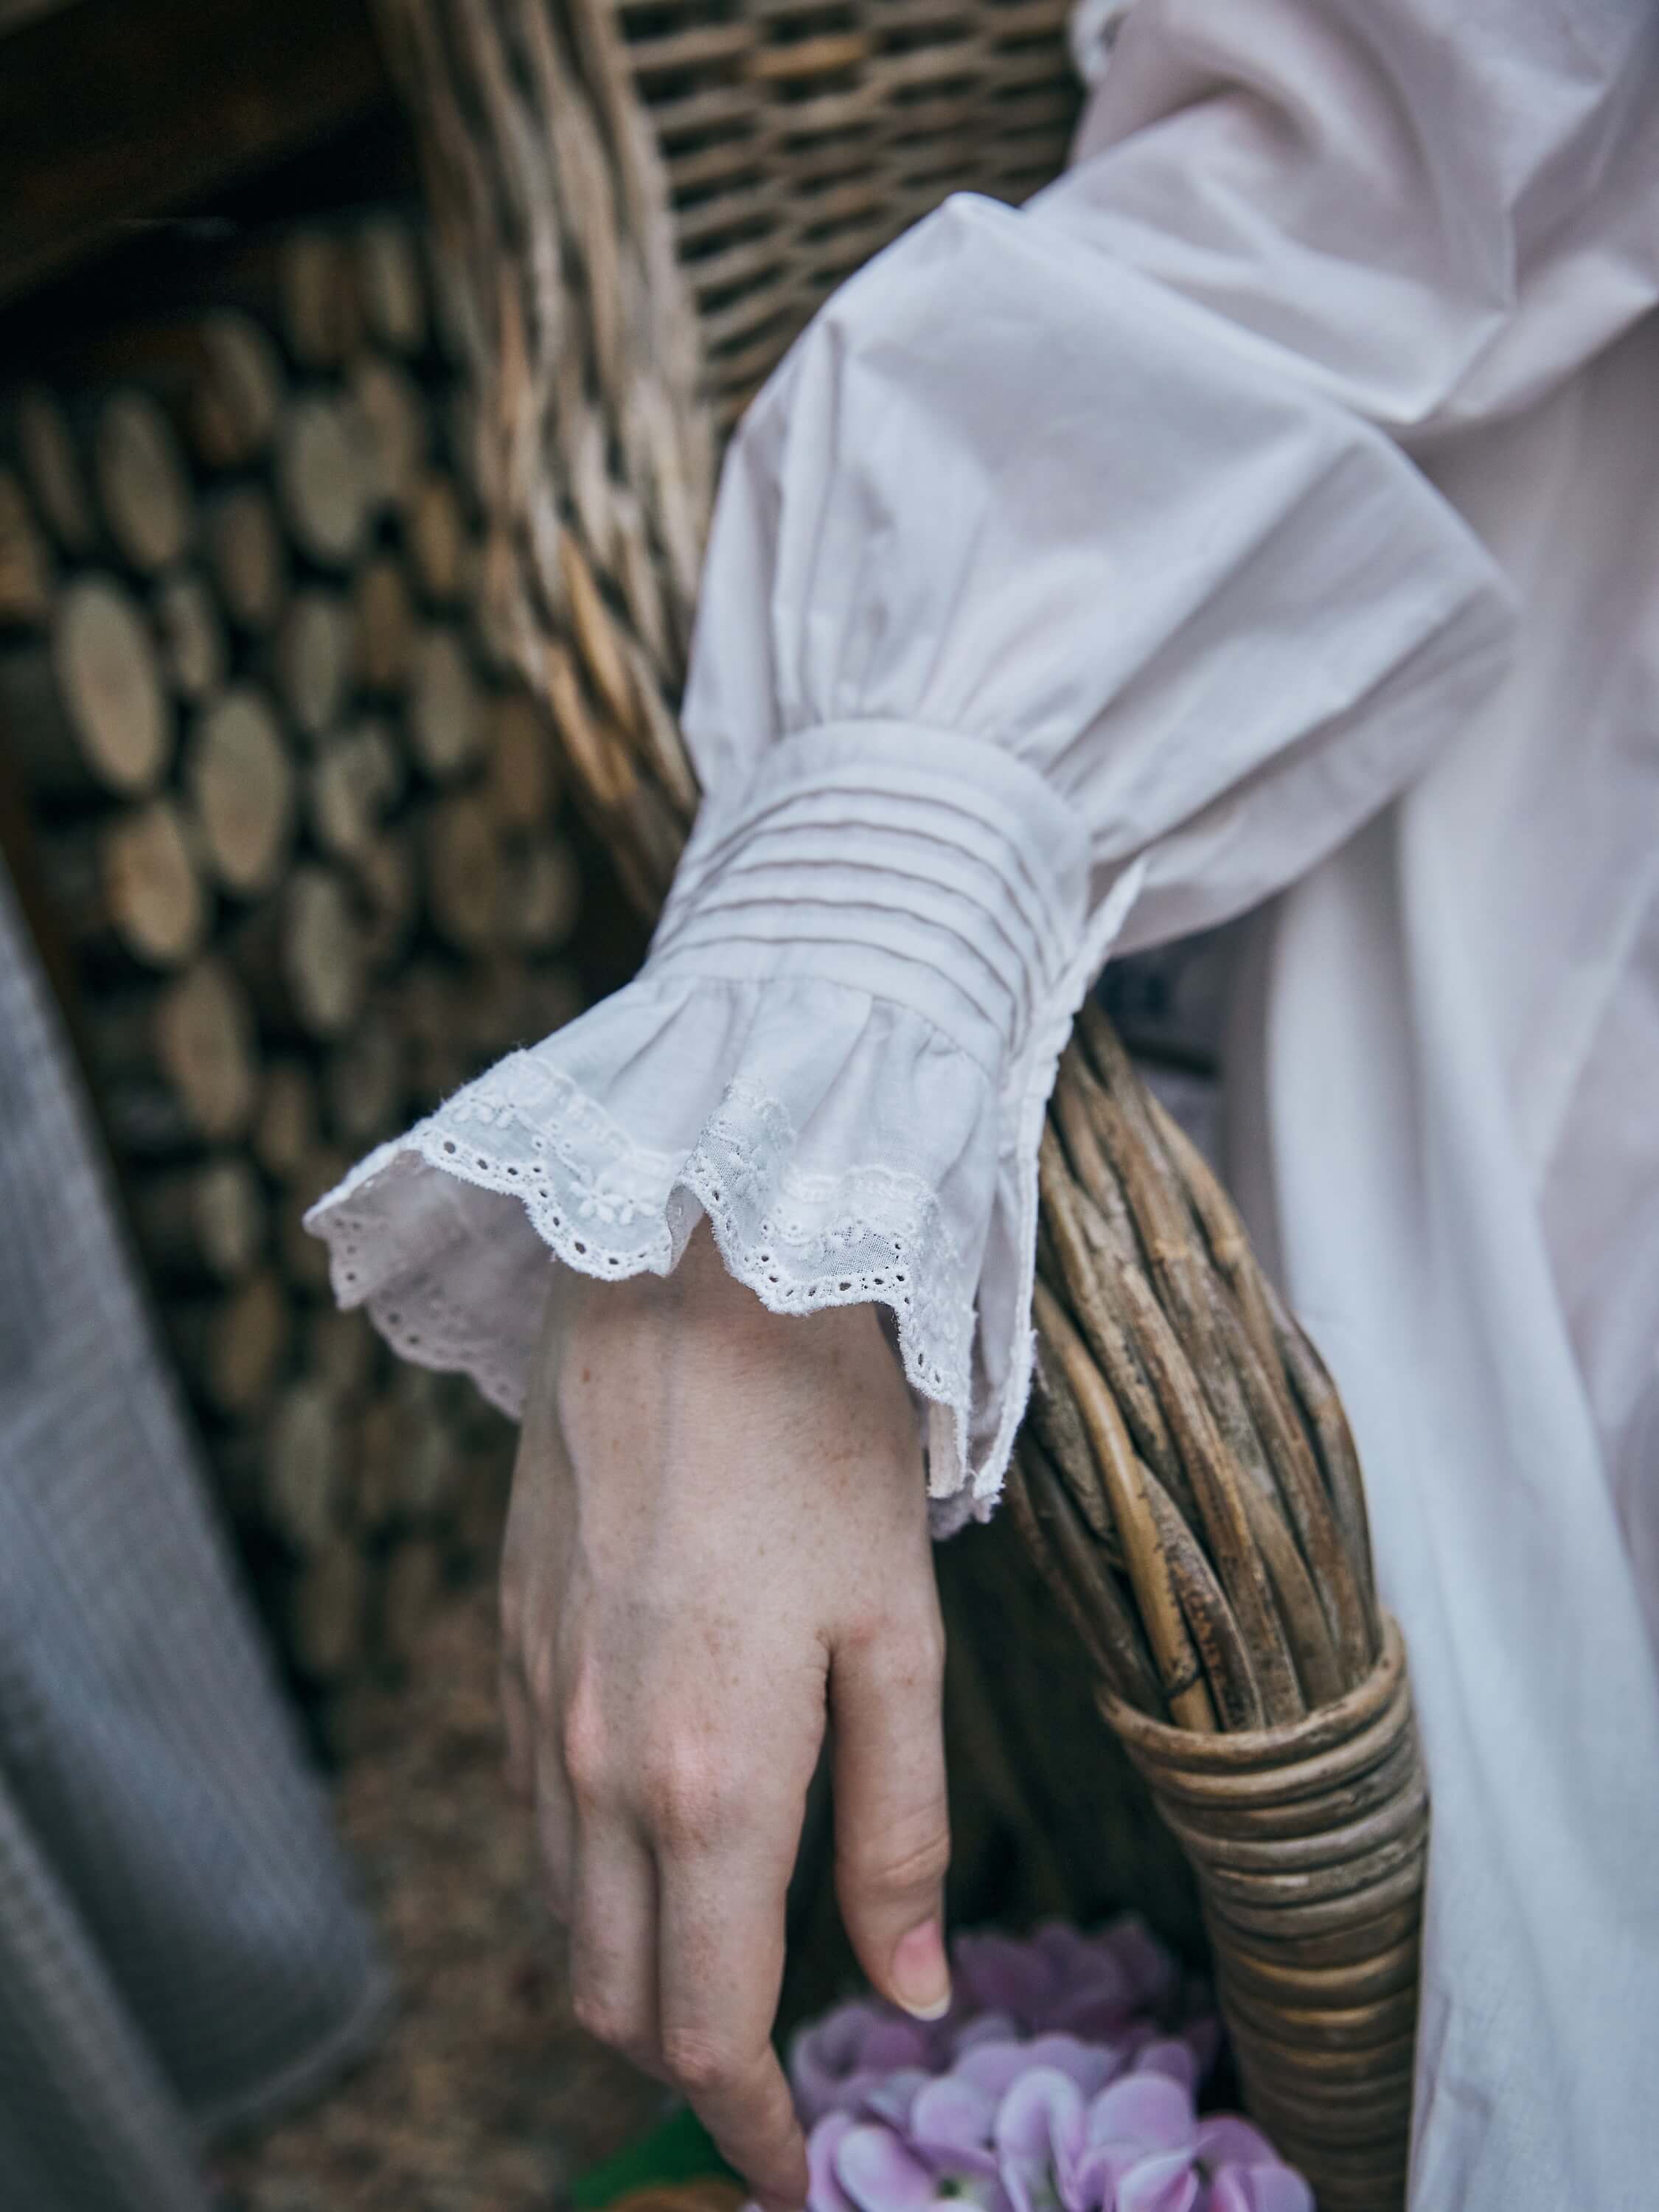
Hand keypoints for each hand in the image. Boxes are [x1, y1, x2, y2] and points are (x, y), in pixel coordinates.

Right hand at [500, 1223, 950, 2209]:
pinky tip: (652, 1826)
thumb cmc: (820, 1443)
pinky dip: (583, 1870)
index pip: (702, 2023)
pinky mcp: (509, 1645)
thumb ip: (900, 1827)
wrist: (684, 1283)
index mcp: (710, 1782)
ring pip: (557, 1912)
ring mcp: (536, 1706)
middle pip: (607, 1994)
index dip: (747, 2120)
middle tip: (768, 2065)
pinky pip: (531, 1811)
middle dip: (684, 2062)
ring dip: (629, 1968)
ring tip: (716, 1955)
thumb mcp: (899, 1636)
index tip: (790, 2165)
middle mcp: (596, 1769)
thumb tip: (914, 1988)